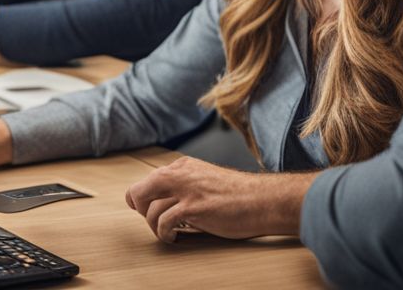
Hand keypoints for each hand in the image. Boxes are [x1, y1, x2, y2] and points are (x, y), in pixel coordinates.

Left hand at [124, 156, 314, 242]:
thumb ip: (187, 184)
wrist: (263, 200)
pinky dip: (163, 233)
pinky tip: (173, 237)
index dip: (144, 196)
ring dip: (153, 226)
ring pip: (150, 209)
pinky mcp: (192, 208)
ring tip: (166, 233)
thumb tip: (167, 202)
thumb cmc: (240, 195)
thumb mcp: (208, 180)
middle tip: (150, 220)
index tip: (149, 208)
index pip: (150, 179)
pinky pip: (163, 222)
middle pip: (141, 190)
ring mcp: (187, 190)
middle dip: (139, 208)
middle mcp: (182, 174)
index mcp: (185, 166)